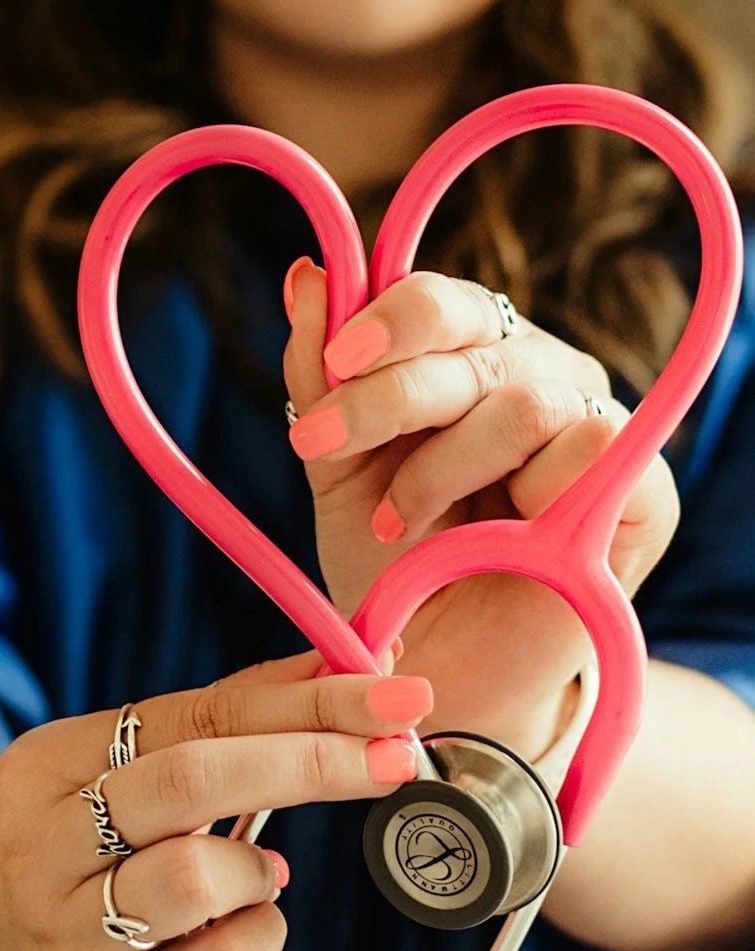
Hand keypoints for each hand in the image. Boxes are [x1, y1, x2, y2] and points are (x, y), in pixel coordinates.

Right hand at [0, 654, 431, 950]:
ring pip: (198, 879)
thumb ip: (224, 716)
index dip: (304, 702)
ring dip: (259, 867)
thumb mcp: (119, 761)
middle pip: (191, 783)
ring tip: (255, 871)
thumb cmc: (77, 835)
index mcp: (44, 767)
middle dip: (312, 762)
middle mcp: (40, 852)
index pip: (192, 716)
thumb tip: (345, 665)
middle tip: (395, 756)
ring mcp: (65, 942)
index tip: (392, 695)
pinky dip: (260, 934)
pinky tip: (240, 923)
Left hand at [284, 264, 679, 759]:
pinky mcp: (642, 493)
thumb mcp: (340, 475)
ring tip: (399, 525)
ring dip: (444, 467)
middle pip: (475, 341)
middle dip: (387, 396)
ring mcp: (595, 429)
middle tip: (322, 448)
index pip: (442, 302)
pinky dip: (527, 495)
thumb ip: (321, 380)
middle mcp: (539, 378)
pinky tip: (492, 540)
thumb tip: (308, 276)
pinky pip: (594, 449)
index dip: (388, 320)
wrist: (440, 674)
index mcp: (473, 360)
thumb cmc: (397, 571)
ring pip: (526, 399)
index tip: (331, 367)